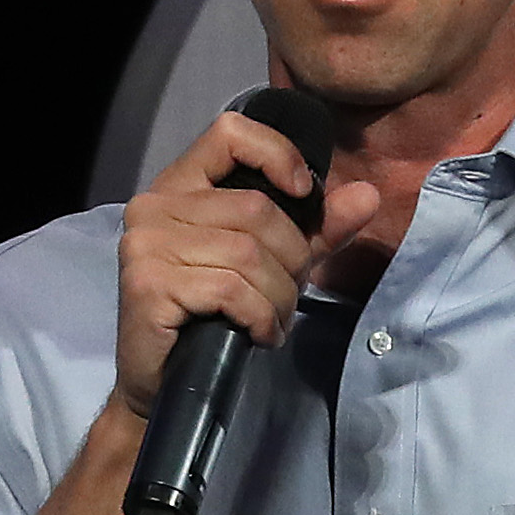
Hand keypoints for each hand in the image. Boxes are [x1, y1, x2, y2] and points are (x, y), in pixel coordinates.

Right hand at [112, 112, 379, 420]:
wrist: (164, 382)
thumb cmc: (216, 313)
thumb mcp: (275, 262)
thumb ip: (317, 228)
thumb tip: (368, 195)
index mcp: (181, 185)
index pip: (230, 132)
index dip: (277, 154)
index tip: (303, 194)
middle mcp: (155, 204)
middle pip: (256, 208)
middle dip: (291, 260)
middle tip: (286, 296)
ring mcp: (146, 243)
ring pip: (248, 253)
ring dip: (278, 297)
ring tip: (271, 320)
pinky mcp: (148, 283)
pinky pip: (231, 289)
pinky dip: (260, 317)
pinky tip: (256, 335)